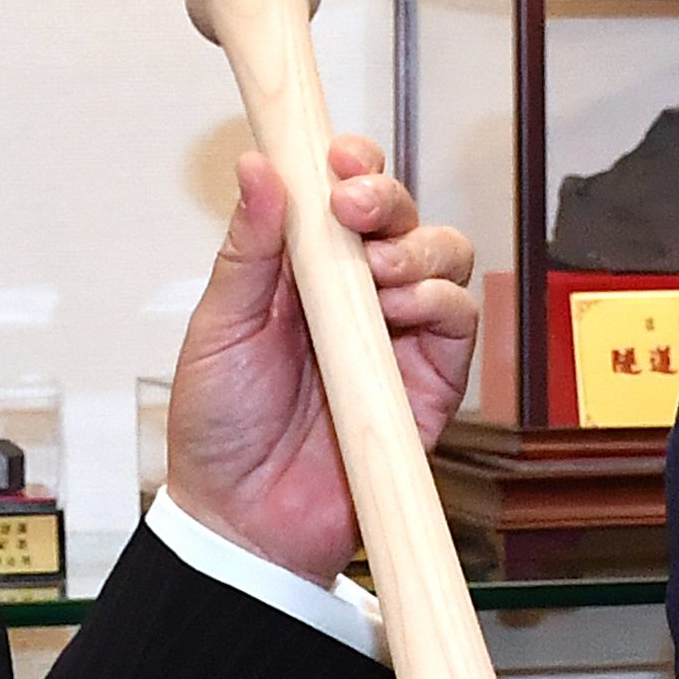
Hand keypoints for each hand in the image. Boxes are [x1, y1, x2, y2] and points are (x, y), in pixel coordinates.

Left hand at [162, 135, 475, 584]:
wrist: (242, 519)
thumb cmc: (220, 430)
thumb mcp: (219, 327)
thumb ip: (247, 250)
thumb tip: (259, 167)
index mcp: (303, 270)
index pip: (343, 195)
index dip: (350, 165)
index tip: (334, 159)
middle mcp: (357, 294)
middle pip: (402, 215)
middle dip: (386, 197)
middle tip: (353, 209)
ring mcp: (398, 335)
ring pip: (443, 256)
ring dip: (415, 249)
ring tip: (375, 273)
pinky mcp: (429, 381)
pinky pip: (459, 321)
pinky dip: (438, 301)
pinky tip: (400, 309)